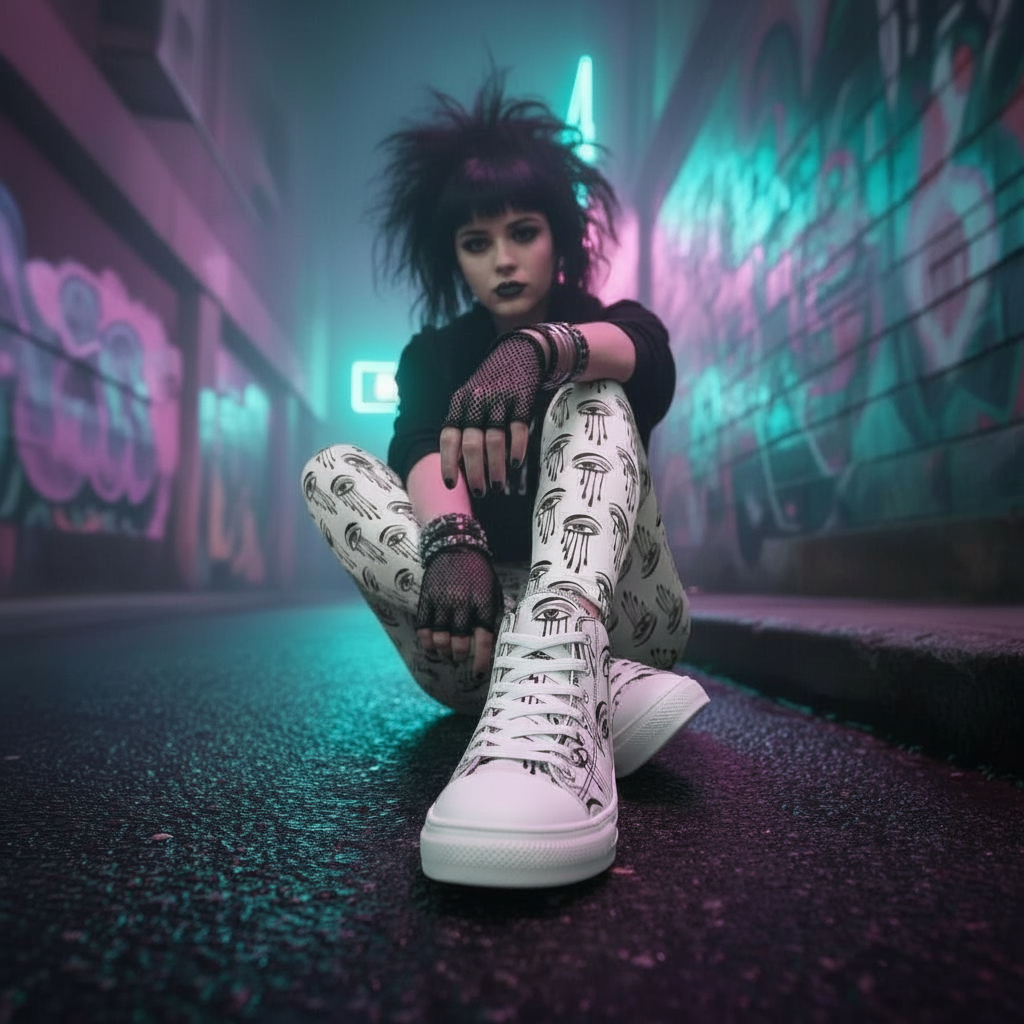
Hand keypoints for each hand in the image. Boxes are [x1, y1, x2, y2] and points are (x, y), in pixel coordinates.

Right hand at [415, 546, 503, 677]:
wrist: (455, 545)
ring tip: (447, 653)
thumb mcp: (494, 589)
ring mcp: (441, 601)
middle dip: (460, 656)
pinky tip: (431, 646)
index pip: (484, 638)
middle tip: (462, 658)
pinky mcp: (426, 598)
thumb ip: (496, 613)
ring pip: (439, 639)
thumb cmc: (479, 572)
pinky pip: (423, 628)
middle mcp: (461, 603)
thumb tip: (503, 637)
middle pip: (459, 643)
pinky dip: (427, 642)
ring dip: (444, 652)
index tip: (479, 672)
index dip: (481, 659)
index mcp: (483, 602)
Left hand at [440, 330, 544, 495]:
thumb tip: (461, 467)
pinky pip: (517, 429)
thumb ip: (465, 426)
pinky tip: (515, 465)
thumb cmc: (492, 386)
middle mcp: (476, 402)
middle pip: (471, 443)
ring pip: (493, 440)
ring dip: (495, 467)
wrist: (520, 352)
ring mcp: (499, 400)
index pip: (448, 436)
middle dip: (474, 472)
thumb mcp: (472, 400)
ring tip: (498, 486)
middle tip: (480, 492)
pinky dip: (516, 449)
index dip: (449, 461)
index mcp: (459, 403)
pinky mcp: (521, 400)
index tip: (451, 483)